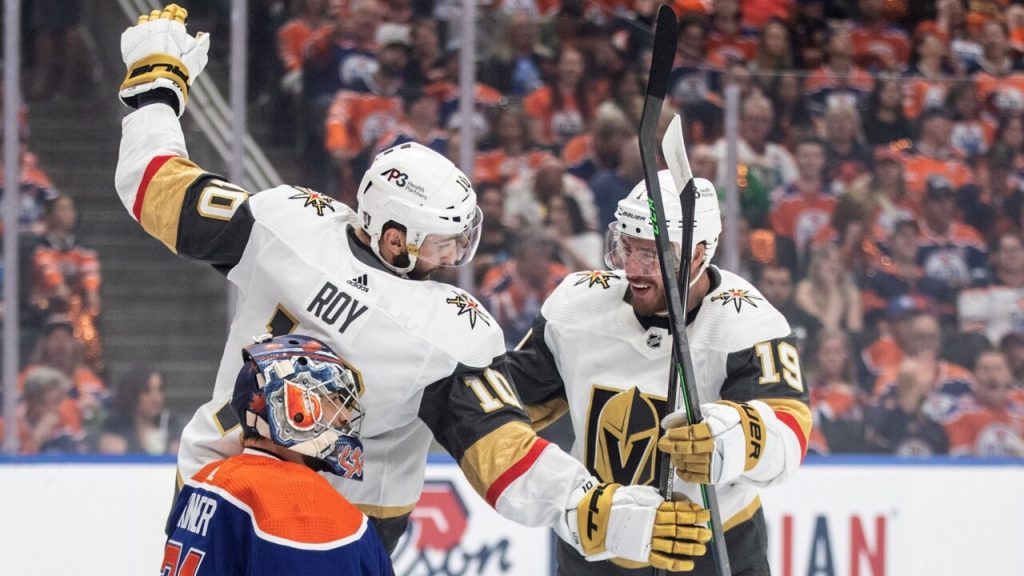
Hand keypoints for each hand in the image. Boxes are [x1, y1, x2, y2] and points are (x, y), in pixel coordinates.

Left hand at [119, 4, 208, 116]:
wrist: (159, 78)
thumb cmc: (181, 69)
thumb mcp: (198, 57)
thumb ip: (202, 44)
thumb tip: (202, 34)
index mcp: (175, 28)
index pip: (176, 14)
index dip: (178, 13)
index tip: (180, 14)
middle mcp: (158, 26)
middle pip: (161, 15)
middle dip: (165, 14)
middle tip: (167, 17)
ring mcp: (144, 32)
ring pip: (146, 20)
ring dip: (150, 20)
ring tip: (153, 23)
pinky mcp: (131, 39)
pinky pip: (134, 30)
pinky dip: (138, 30)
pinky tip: (141, 34)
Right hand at [569, 482, 710, 570]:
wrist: (598, 517)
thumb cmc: (620, 503)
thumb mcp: (641, 494)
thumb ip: (660, 498)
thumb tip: (681, 501)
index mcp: (652, 507)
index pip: (678, 510)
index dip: (694, 513)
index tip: (705, 514)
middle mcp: (652, 524)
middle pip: (679, 528)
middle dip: (696, 530)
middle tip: (707, 532)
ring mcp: (647, 539)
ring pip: (674, 544)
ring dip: (690, 547)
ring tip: (701, 548)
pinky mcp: (641, 552)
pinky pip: (662, 559)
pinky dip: (677, 563)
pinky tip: (688, 564)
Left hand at [658, 401, 766, 484]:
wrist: (751, 438)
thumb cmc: (725, 422)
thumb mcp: (709, 411)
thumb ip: (685, 415)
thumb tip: (666, 423)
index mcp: (716, 429)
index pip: (692, 432)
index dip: (676, 434)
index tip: (668, 434)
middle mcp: (718, 446)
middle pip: (690, 449)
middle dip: (673, 447)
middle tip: (664, 445)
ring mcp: (719, 462)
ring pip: (692, 463)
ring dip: (678, 460)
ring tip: (673, 455)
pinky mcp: (719, 474)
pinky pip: (698, 477)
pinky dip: (685, 474)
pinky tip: (679, 468)